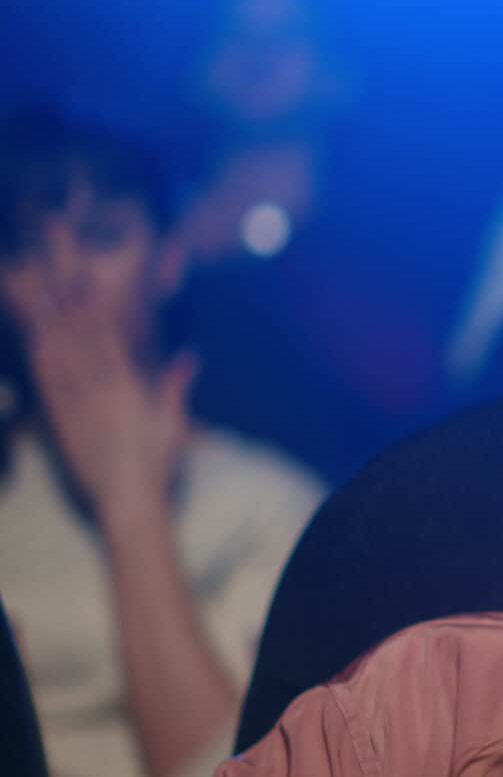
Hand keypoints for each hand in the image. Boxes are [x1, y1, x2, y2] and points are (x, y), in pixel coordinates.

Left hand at [26, 292, 194, 533]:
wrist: (130, 500)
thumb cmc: (157, 464)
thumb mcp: (173, 422)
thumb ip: (176, 387)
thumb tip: (190, 356)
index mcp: (129, 390)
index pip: (110, 341)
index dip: (97, 311)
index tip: (88, 285)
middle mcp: (102, 393)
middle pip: (83, 342)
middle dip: (72, 308)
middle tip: (59, 278)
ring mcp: (79, 408)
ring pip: (62, 359)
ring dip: (52, 327)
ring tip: (42, 299)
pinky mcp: (63, 425)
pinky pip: (50, 388)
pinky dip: (42, 362)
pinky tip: (35, 343)